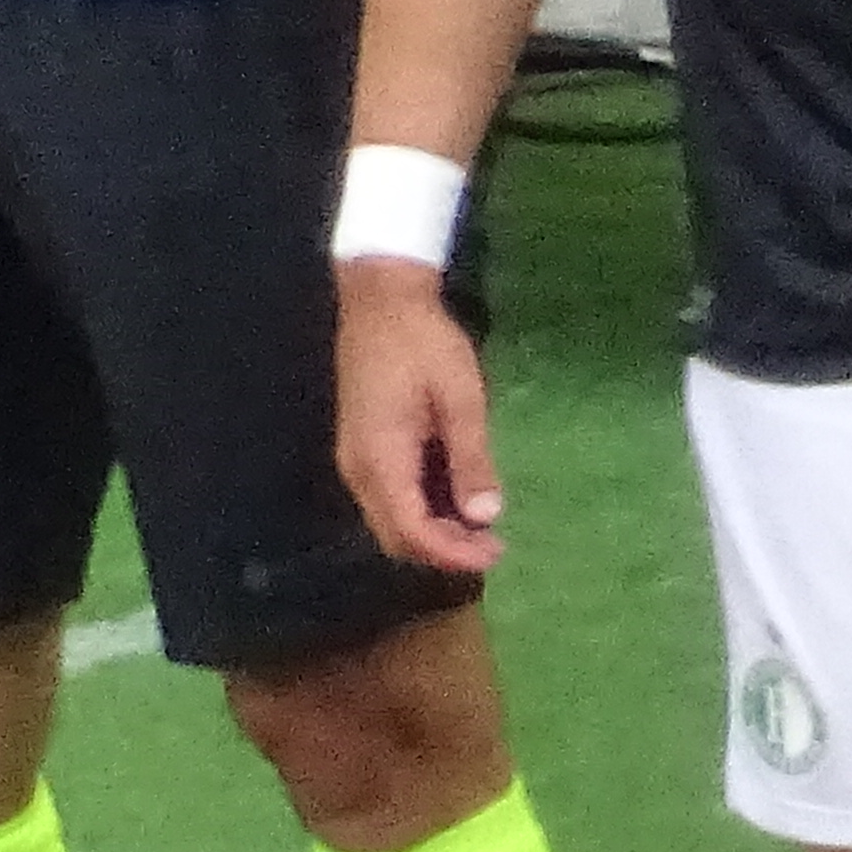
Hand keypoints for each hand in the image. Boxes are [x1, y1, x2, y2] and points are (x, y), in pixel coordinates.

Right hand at [335, 264, 506, 572]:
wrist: (381, 299)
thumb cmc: (424, 342)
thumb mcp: (460, 398)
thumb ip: (471, 459)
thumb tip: (485, 516)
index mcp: (382, 458)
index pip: (412, 530)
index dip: (453, 553)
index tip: (495, 552)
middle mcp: (360, 469)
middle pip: (396, 536)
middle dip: (443, 551)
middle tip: (492, 543)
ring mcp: (355, 459)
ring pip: (389, 520)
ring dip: (432, 533)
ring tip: (480, 527)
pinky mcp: (362, 449)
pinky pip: (388, 498)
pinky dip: (421, 511)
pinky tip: (455, 498)